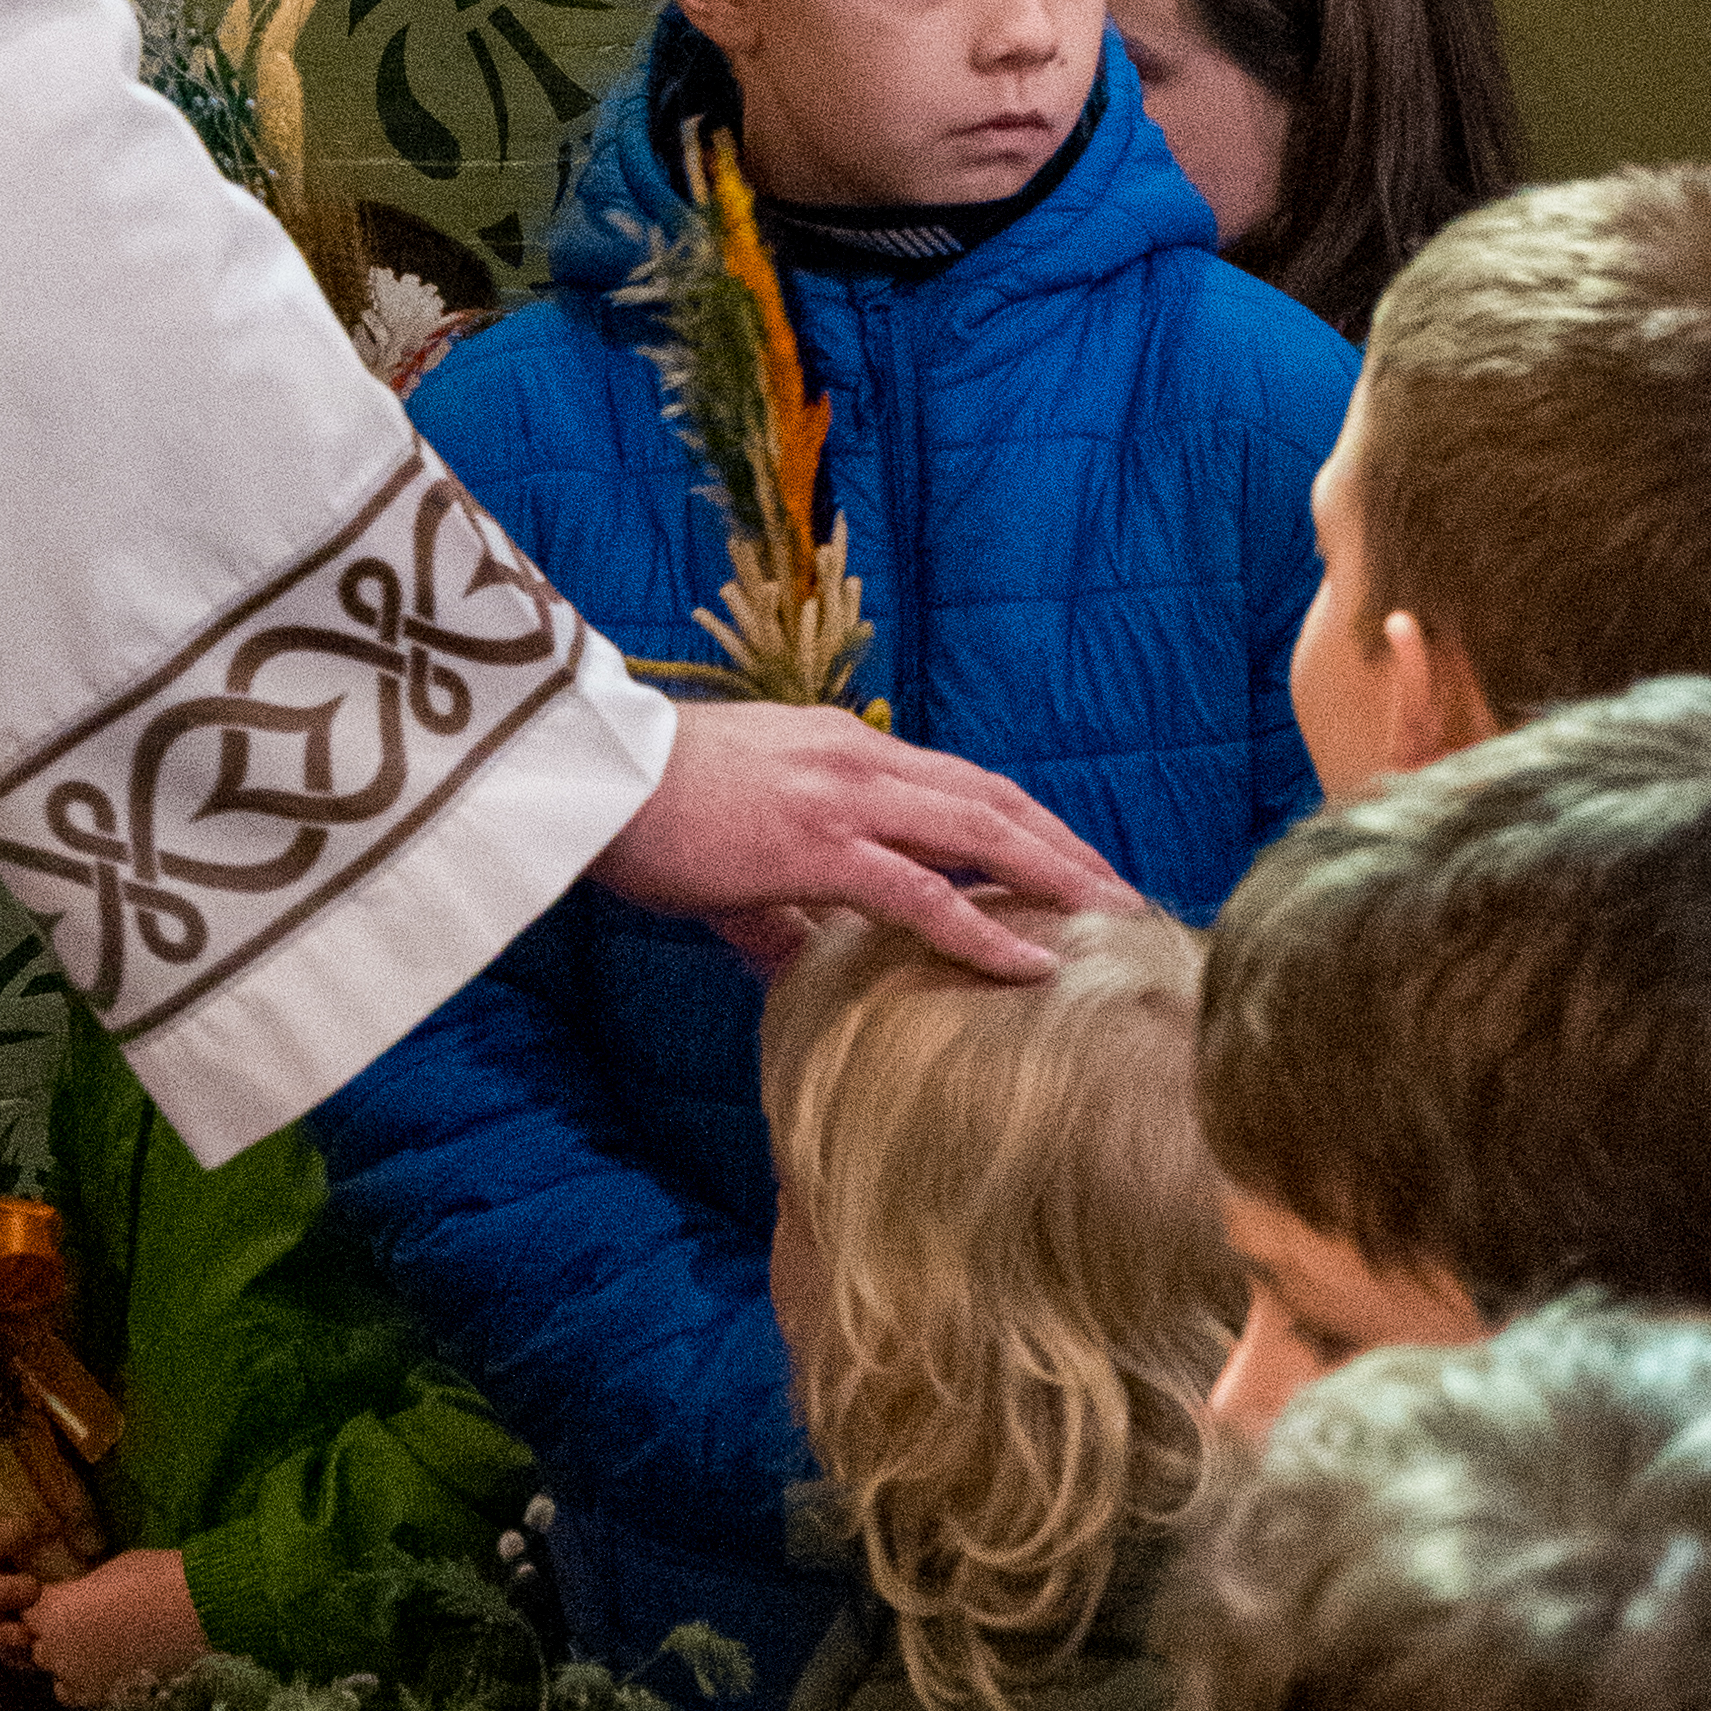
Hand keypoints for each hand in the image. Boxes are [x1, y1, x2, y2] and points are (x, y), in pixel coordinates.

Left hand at [23, 1545, 209, 1710]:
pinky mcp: (105, 1699)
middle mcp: (57, 1651)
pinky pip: (80, 1695)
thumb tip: (74, 1597)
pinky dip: (85, 1684)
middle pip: (38, 1645)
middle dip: (52, 1632)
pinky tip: (105, 1666)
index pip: (28, 1610)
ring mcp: (80, 1680)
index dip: (43, 1602)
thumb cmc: (150, 1576)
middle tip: (78, 1617)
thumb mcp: (105, 1571)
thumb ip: (79, 1591)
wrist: (193, 1611)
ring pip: (56, 1675)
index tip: (59, 1594)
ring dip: (66, 1661)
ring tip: (92, 1645)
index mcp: (52, 1612)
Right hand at [590, 702, 1134, 977]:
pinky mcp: (817, 846)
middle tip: (1121, 892)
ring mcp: (843, 798)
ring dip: (1055, 874)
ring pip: (980, 832)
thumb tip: (799, 960)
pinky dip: (985, 928)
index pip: (955, 780)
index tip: (1068, 860)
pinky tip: (1031, 961)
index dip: (1020, 820)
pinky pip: (923, 893)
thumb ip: (775, 903)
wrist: (588, 775)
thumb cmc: (644, 807)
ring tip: (1110, 918)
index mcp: (839, 749)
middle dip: (1064, 844)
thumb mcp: (728, 845)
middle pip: (991, 798)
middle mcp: (857, 759)